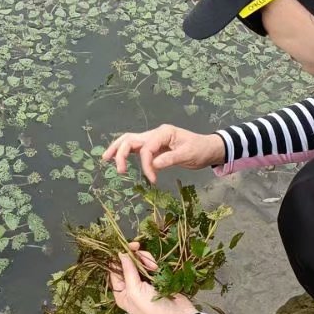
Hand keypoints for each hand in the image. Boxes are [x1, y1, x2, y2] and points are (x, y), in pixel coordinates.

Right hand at [101, 124, 224, 183]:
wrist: (208, 148)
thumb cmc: (200, 150)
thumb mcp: (188, 155)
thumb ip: (170, 159)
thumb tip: (153, 165)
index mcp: (163, 133)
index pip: (147, 148)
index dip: (146, 165)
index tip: (152, 180)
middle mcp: (155, 134)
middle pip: (131, 139)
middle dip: (121, 153)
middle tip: (119, 170)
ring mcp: (153, 139)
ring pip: (129, 141)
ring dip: (118, 149)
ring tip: (106, 159)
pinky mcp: (153, 147)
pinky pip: (135, 148)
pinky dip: (125, 152)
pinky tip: (117, 159)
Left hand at [109, 243, 198, 313]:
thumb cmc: (154, 310)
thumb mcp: (136, 292)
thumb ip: (128, 271)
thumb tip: (120, 254)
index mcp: (122, 293)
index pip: (114, 270)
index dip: (119, 257)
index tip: (126, 246)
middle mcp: (130, 287)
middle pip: (127, 264)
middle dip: (134, 256)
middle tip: (140, 250)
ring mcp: (144, 283)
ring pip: (139, 262)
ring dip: (145, 259)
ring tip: (153, 266)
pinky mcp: (156, 279)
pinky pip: (150, 265)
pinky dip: (153, 263)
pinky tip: (157, 267)